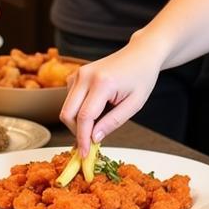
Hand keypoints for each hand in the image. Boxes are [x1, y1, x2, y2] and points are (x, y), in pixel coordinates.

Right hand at [59, 37, 166, 155]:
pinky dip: (78, 109)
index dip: (83, 139)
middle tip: (91, 143)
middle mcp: (85, 76)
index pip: (84, 118)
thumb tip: (94, 139)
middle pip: (67, 113)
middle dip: (76, 132)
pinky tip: (96, 108)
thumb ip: (113, 122)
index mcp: (103, 83)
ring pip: (66, 107)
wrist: (141, 54)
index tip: (84, 155)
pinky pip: (69, 99)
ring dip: (78, 121)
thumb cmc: (142, 77)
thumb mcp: (134, 104)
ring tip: (101, 121)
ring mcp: (79, 73)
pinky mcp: (76, 74)